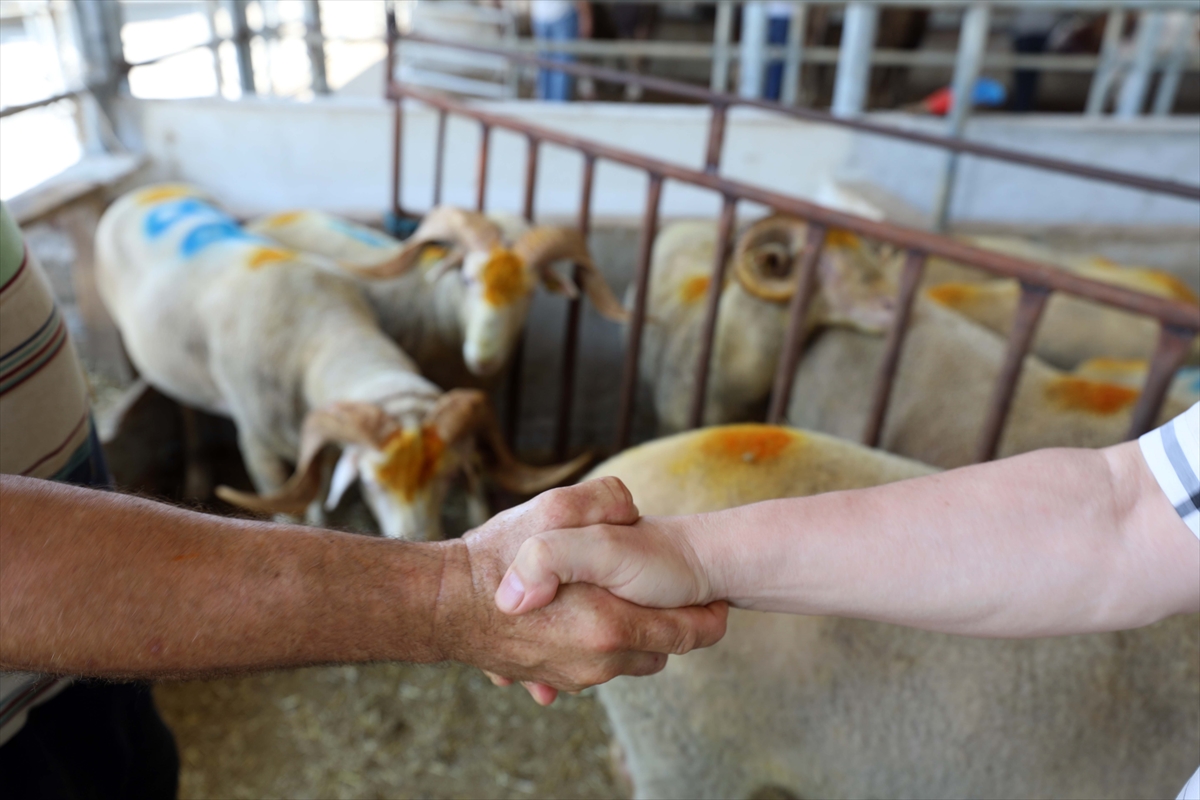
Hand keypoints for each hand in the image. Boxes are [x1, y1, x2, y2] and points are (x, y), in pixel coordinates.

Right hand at [433, 479, 727, 703]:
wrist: (438, 602)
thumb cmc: (496, 558)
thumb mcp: (552, 511)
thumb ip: (604, 501)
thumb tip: (632, 509)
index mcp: (610, 626)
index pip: (690, 633)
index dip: (705, 611)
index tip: (705, 592)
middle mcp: (596, 664)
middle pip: (660, 651)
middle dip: (664, 623)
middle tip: (654, 587)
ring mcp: (570, 678)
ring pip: (625, 661)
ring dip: (626, 633)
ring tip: (611, 596)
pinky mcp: (547, 679)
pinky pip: (586, 669)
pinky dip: (588, 648)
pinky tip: (573, 619)